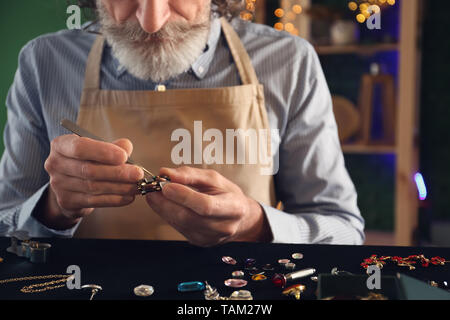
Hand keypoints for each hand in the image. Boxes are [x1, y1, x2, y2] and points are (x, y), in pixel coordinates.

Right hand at [36, 134, 143, 229]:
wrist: (70, 184)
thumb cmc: (88, 160)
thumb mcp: (98, 149)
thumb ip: (113, 146)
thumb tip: (126, 147)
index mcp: (61, 145)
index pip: (80, 147)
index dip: (103, 152)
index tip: (124, 156)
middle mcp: (55, 164)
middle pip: (89, 170)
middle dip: (117, 172)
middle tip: (138, 174)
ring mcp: (58, 185)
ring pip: (93, 187)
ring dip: (119, 187)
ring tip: (137, 186)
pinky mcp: (66, 201)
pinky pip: (95, 201)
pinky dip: (115, 199)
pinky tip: (129, 197)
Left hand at [145, 166, 272, 246]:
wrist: (239, 217)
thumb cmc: (227, 194)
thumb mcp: (215, 178)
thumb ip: (190, 174)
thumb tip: (166, 173)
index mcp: (233, 208)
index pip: (205, 205)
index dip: (184, 196)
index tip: (166, 185)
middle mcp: (223, 227)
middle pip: (188, 217)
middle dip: (166, 202)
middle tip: (152, 187)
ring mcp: (210, 238)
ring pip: (180, 223)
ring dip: (162, 208)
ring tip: (154, 193)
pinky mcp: (198, 241)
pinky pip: (178, 227)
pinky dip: (167, 214)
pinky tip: (163, 203)